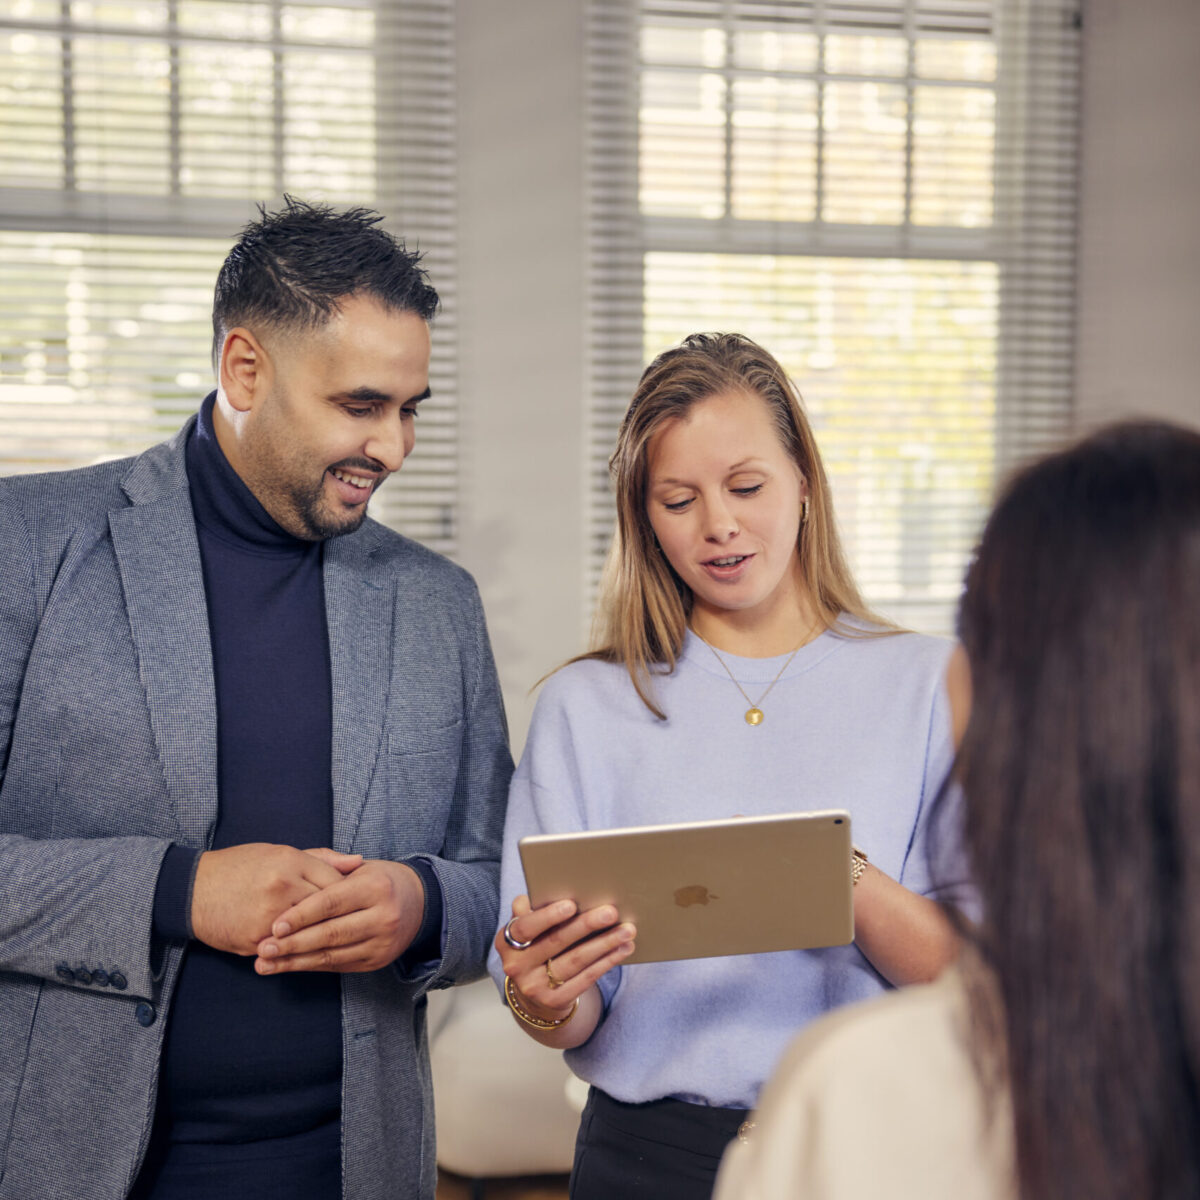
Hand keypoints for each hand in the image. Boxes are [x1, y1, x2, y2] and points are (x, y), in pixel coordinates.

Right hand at [191, 843, 349, 955]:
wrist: (192, 891)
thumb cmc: (240, 867)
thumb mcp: (279, 852)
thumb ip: (322, 858)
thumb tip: (359, 862)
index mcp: (289, 861)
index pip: (336, 881)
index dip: (350, 894)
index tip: (357, 901)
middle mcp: (282, 887)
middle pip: (328, 908)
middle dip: (342, 917)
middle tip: (354, 923)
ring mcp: (269, 916)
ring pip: (311, 932)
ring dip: (324, 936)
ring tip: (336, 938)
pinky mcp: (256, 940)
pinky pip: (289, 948)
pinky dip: (301, 950)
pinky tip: (311, 950)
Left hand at [253, 858, 425, 974]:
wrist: (419, 902)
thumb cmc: (377, 880)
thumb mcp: (359, 867)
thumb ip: (327, 868)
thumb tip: (294, 881)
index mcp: (376, 886)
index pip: (332, 902)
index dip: (301, 915)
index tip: (274, 925)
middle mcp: (384, 916)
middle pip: (330, 933)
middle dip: (292, 943)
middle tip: (262, 948)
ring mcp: (382, 942)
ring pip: (332, 955)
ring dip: (294, 961)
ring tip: (265, 963)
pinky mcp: (377, 961)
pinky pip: (338, 965)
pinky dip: (310, 966)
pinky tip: (287, 966)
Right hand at [495, 893, 635, 1020]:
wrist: (532, 993)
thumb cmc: (534, 948)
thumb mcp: (527, 930)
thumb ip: (531, 911)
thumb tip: (537, 894)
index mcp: (507, 942)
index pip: (525, 927)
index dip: (548, 916)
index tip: (571, 904)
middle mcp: (517, 966)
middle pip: (557, 942)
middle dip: (587, 925)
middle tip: (611, 912)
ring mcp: (535, 987)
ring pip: (576, 961)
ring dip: (605, 944)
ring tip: (627, 930)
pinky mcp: (555, 1001)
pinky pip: (586, 979)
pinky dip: (607, 962)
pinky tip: (622, 949)